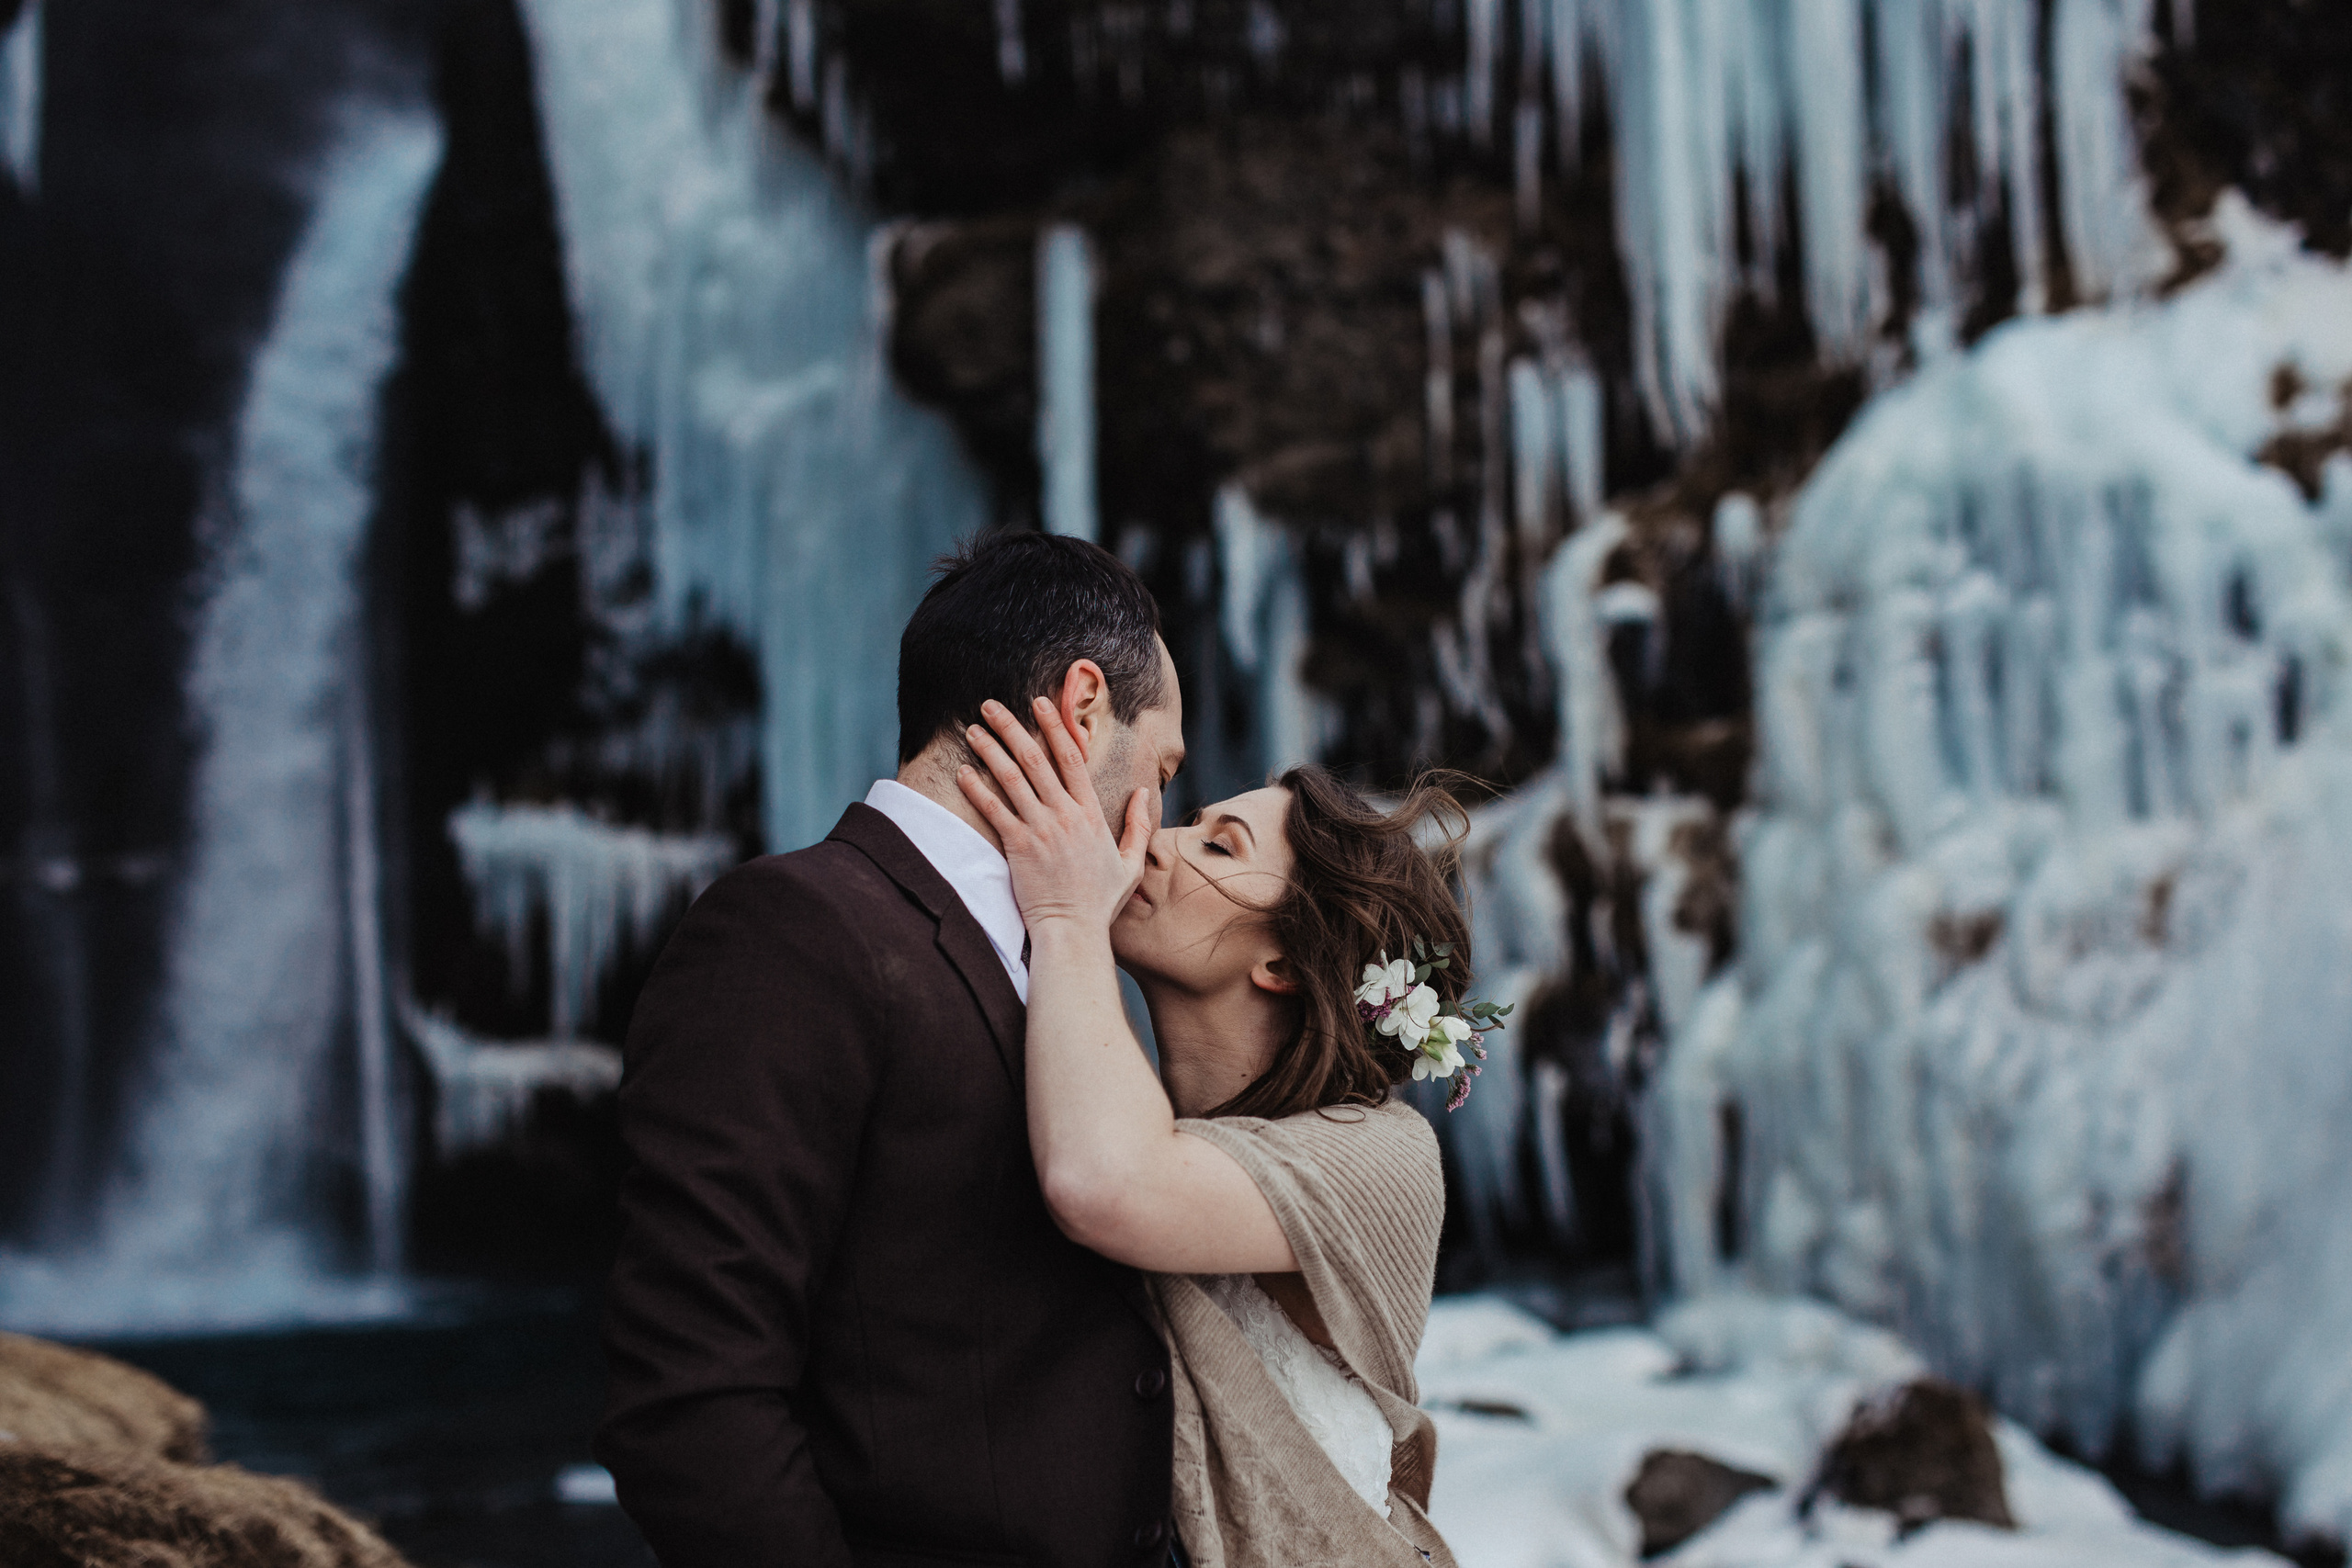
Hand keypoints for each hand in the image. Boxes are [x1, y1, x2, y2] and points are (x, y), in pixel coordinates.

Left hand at [958, 697, 1152, 932]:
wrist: (1072, 931)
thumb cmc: (1099, 902)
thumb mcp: (1129, 863)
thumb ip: (1137, 825)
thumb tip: (1143, 793)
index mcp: (1091, 814)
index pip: (1072, 758)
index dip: (1055, 726)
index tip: (1040, 702)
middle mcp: (1065, 815)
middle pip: (1036, 759)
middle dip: (1012, 727)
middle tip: (991, 704)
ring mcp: (1041, 830)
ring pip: (1012, 779)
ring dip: (991, 749)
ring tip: (973, 728)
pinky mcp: (1018, 847)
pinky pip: (994, 810)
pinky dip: (977, 789)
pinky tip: (963, 771)